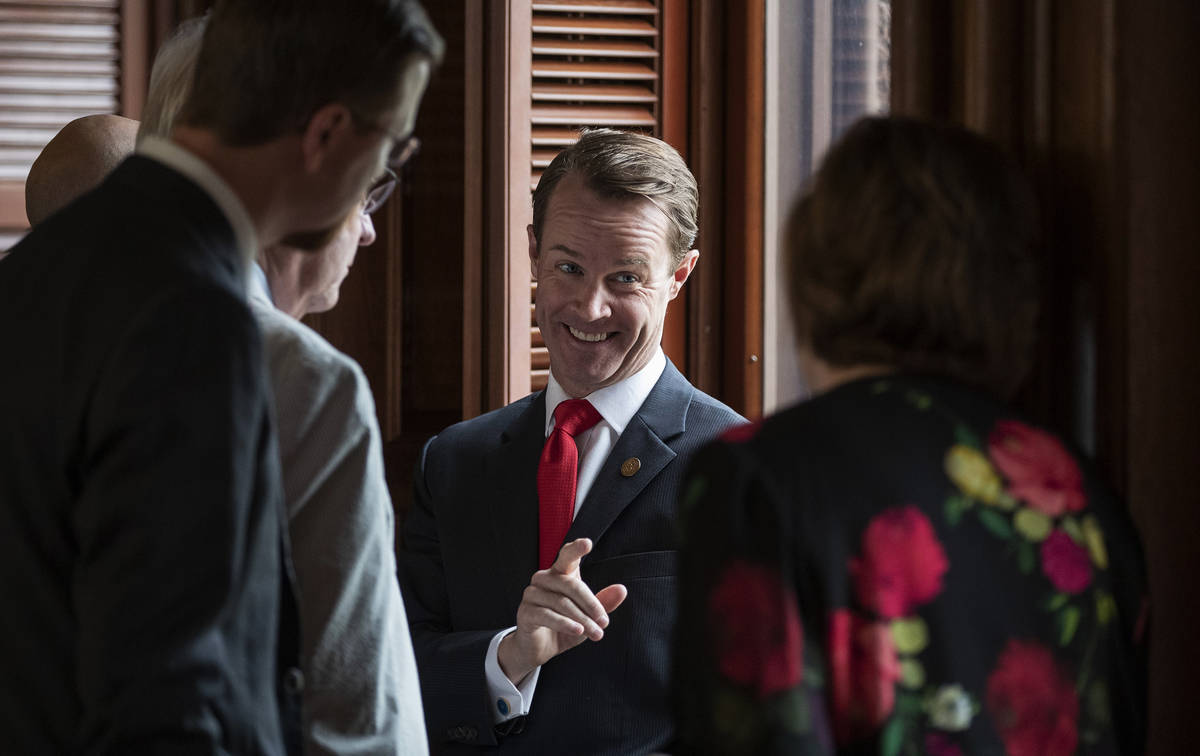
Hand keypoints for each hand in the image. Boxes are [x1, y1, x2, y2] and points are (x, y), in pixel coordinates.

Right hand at [497, 538, 626, 684]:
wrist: (539, 649)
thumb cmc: (564, 627)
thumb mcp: (587, 616)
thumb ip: (603, 603)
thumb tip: (622, 590)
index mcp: (560, 573)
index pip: (567, 556)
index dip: (576, 549)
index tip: (587, 543)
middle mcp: (544, 579)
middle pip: (571, 585)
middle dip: (591, 604)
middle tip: (604, 622)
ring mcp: (532, 594)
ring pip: (562, 603)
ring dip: (582, 620)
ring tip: (596, 633)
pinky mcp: (525, 612)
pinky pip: (547, 615)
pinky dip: (565, 624)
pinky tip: (577, 631)